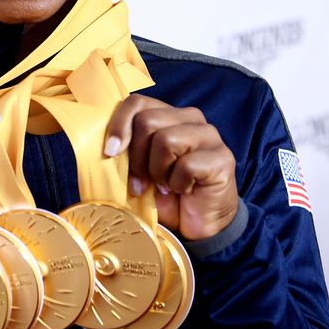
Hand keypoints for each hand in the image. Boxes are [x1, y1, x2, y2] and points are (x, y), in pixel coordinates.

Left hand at [104, 94, 238, 240]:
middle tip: (142, 182)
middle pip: (147, 120)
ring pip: (166, 140)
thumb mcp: (138, 170)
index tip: (110, 152)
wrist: (198, 225)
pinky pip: (187, 165)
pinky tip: (184, 190)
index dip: (119, 125)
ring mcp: (209, 136)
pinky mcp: (222, 158)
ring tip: (165, 185)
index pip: (137, 103)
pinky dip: (178, 184)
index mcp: (168, 115)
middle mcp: (190, 118)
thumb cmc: (165, 194)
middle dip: (137, 157)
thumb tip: (105, 145)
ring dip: (158, 171)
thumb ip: (126, 151)